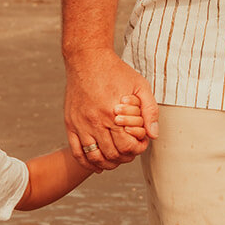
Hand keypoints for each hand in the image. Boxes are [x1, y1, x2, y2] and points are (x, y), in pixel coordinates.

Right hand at [64, 48, 158, 170]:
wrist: (87, 59)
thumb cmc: (116, 72)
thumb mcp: (140, 85)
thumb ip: (150, 110)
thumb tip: (154, 135)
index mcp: (113, 114)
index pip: (126, 146)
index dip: (136, 149)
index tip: (140, 145)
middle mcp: (95, 122)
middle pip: (111, 154)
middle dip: (124, 157)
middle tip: (130, 152)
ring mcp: (81, 124)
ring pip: (94, 157)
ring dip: (107, 164)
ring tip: (116, 160)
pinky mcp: (70, 124)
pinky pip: (77, 152)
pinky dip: (87, 163)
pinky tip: (97, 165)